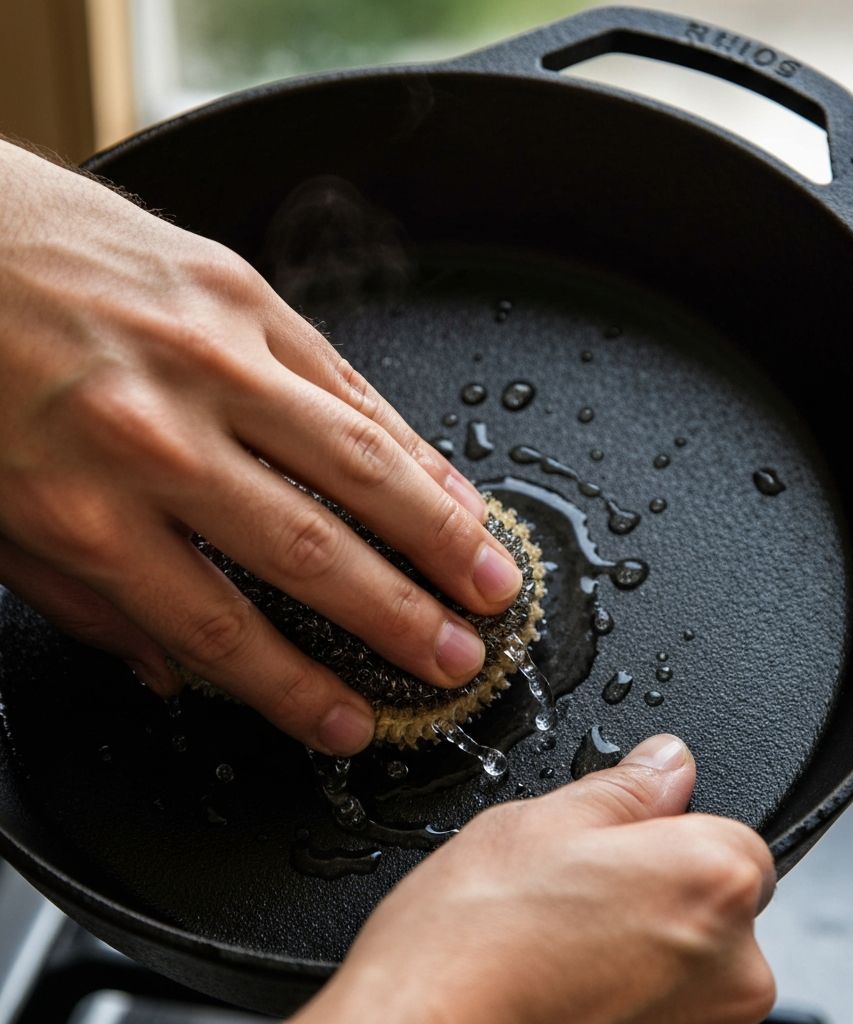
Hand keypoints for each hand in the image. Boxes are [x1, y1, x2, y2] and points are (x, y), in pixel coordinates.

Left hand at [0, 139, 521, 754]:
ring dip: (439, 534)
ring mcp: (213, 361)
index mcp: (86, 511)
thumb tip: (169, 671)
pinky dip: (413, 445)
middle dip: (400, 619)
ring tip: (491, 580)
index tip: (351, 725)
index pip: (221, 628)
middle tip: (458, 660)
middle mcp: (162, 439)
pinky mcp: (244, 298)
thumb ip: (86, 604)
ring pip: (359, 466)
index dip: (297, 690)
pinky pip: (350, 386)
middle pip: (313, 553)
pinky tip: (453, 487)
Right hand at [294, 735, 776, 1023]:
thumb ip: (628, 787)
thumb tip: (668, 762)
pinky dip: (629, 993)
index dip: (669, 832)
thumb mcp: (544, 820)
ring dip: (643, 946)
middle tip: (578, 893)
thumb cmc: (475, 940)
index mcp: (712, 880)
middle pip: (715, 901)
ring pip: (689, 960)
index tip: (618, 846)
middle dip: (658, 889)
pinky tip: (566, 984)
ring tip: (562, 942)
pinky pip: (666, 1006)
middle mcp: (735, 967)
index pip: (733, 833)